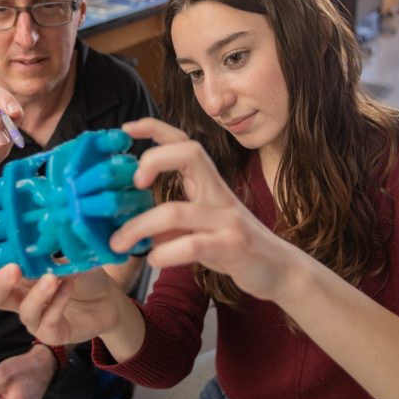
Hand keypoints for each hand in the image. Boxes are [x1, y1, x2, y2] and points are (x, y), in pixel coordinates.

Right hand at [0, 240, 123, 345]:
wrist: (109, 299)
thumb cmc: (84, 276)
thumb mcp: (70, 259)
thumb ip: (53, 257)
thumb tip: (40, 244)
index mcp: (21, 278)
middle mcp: (22, 299)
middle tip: (12, 269)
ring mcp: (36, 319)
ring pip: (25, 311)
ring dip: (37, 294)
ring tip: (51, 278)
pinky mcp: (52, 334)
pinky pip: (48, 322)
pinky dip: (57, 304)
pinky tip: (68, 288)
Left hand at [111, 118, 290, 300]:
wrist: (280, 270)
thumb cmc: (235, 247)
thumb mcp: (201, 228)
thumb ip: (171, 222)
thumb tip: (132, 225)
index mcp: (209, 185)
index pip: (184, 143)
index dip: (155, 129)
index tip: (126, 128)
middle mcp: (219, 194)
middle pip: (190, 153)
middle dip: (154, 159)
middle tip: (132, 183)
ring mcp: (228, 219)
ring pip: (177, 210)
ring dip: (140, 226)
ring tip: (118, 243)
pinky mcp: (234, 247)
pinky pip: (193, 244)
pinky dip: (166, 253)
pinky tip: (153, 259)